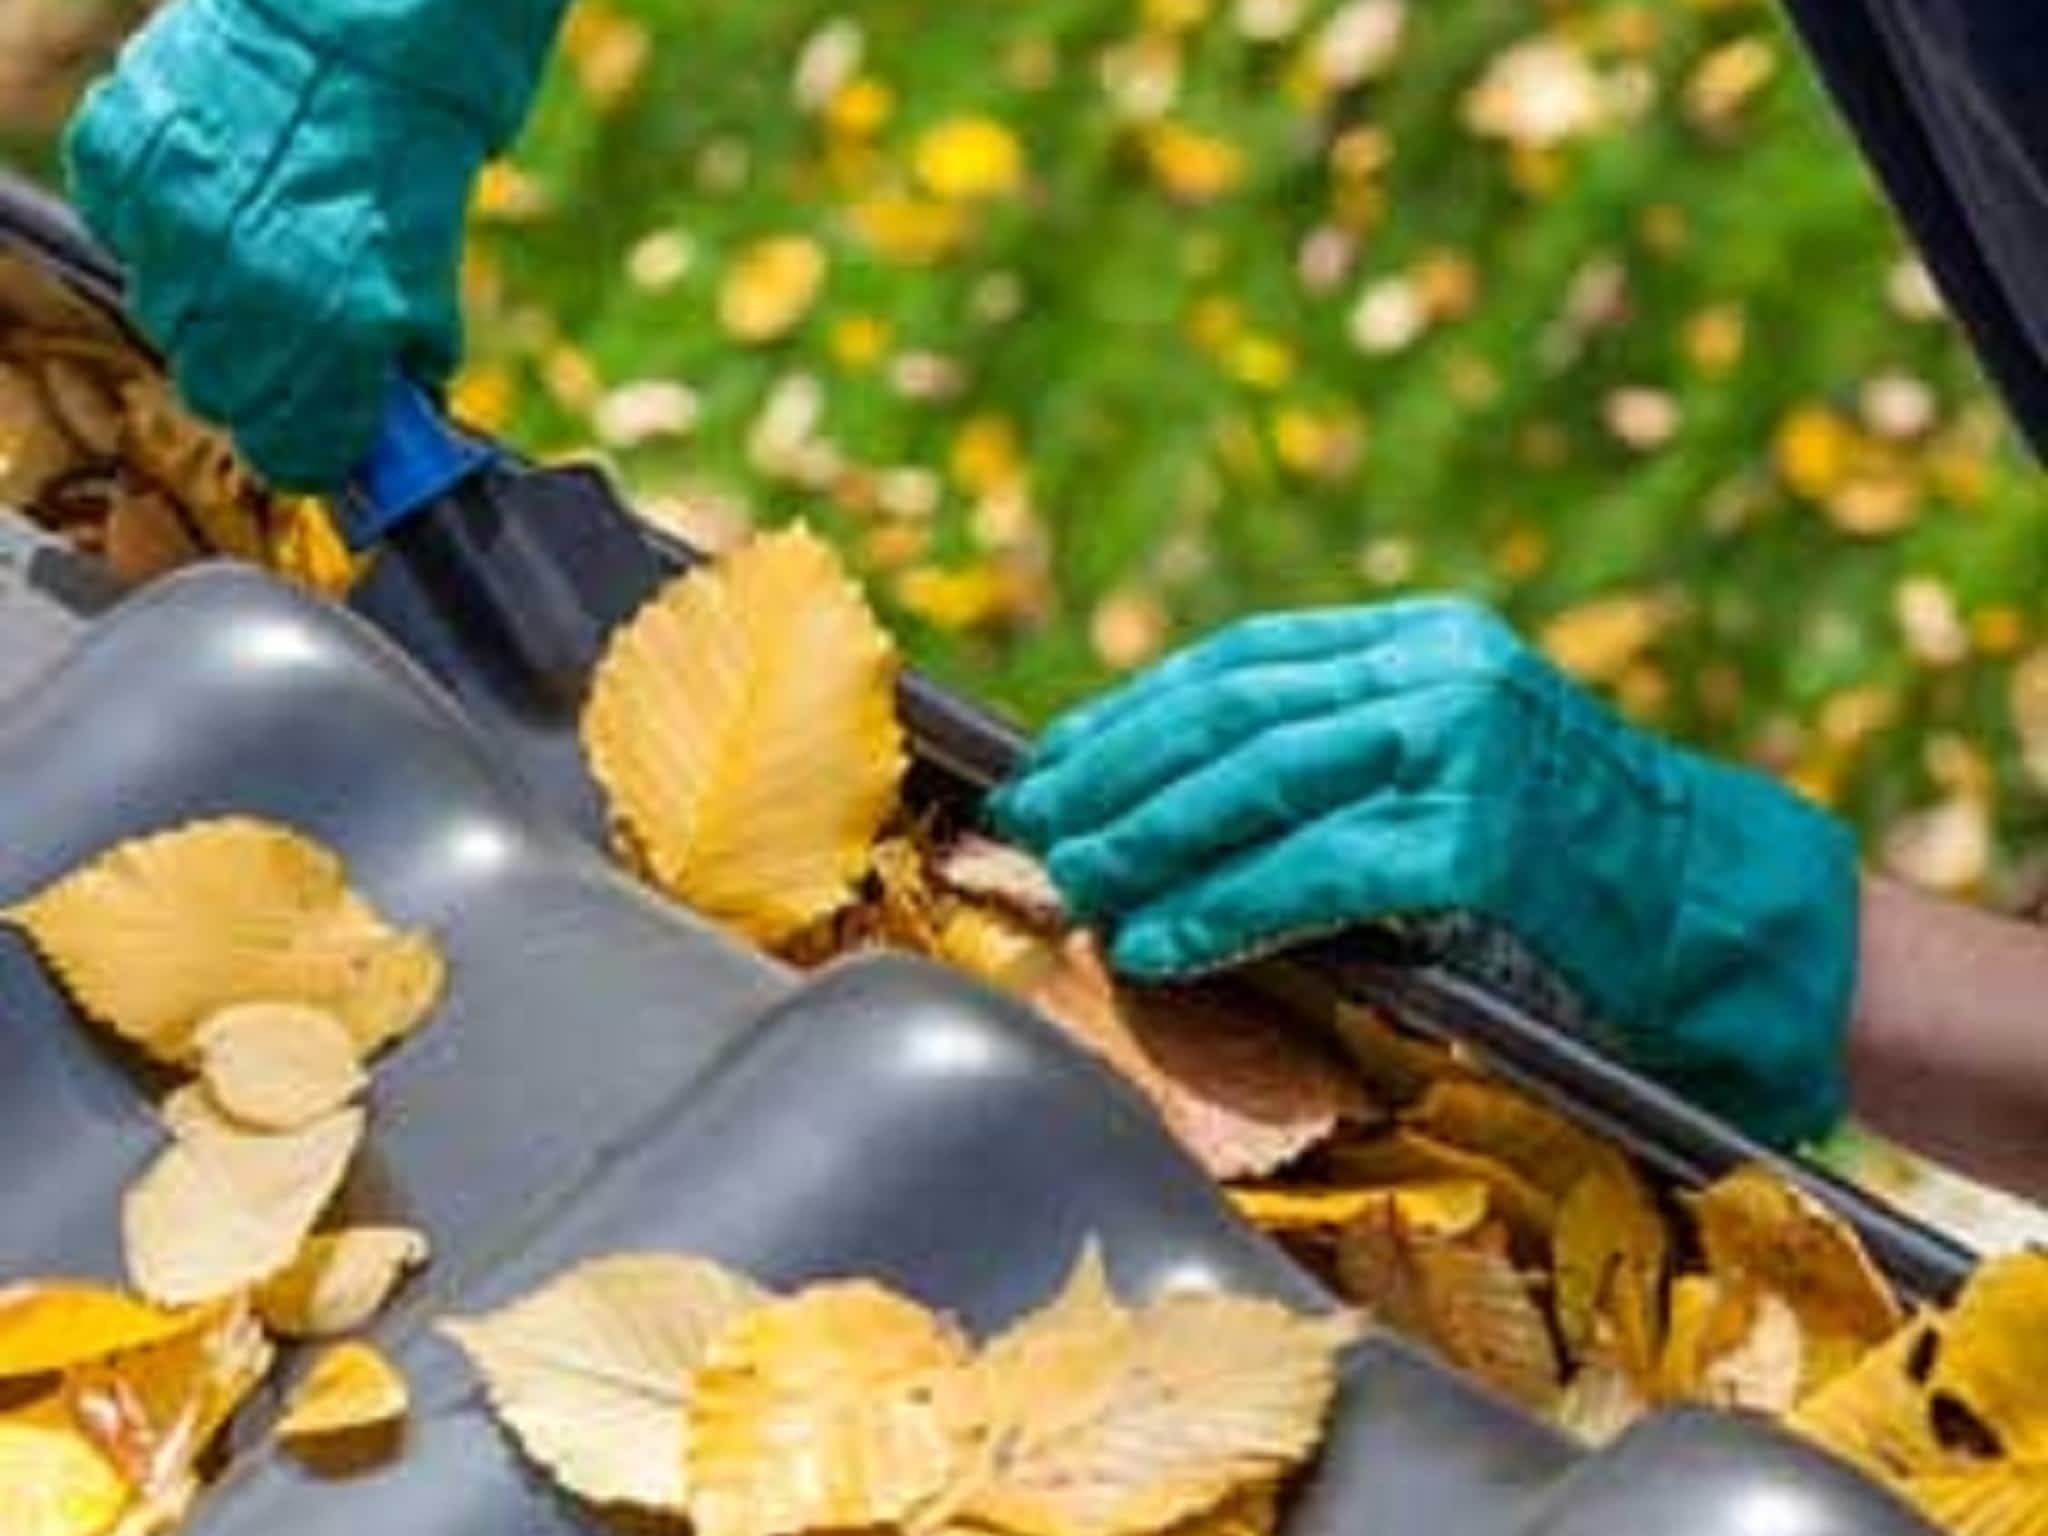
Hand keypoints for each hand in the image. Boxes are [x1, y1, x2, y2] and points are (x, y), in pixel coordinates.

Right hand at [63, 0, 568, 489]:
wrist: (364, 23)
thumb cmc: (411, 154)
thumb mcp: (427, 283)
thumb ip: (396, 366)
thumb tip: (383, 427)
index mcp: (333, 334)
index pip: (290, 452)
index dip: (310, 447)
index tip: (322, 433)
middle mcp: (242, 292)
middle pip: (219, 395)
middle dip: (262, 381)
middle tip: (295, 337)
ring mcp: (171, 225)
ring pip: (167, 320)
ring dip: (209, 304)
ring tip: (257, 247)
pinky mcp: (119, 162)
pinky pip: (127, 235)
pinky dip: (162, 228)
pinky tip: (214, 194)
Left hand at [992, 599, 1859, 1147]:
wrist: (1724, 919)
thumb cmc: (1570, 865)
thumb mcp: (1452, 765)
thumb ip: (1336, 758)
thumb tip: (1166, 798)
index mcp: (1424, 640)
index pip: (1238, 662)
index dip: (1129, 714)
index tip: (1052, 765)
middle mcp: (1439, 672)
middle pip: (1230, 715)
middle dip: (1113, 777)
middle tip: (1031, 830)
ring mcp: (1463, 748)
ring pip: (1257, 784)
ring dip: (1146, 842)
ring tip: (1074, 885)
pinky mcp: (1480, 840)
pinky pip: (1312, 871)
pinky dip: (1221, 907)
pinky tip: (1159, 939)